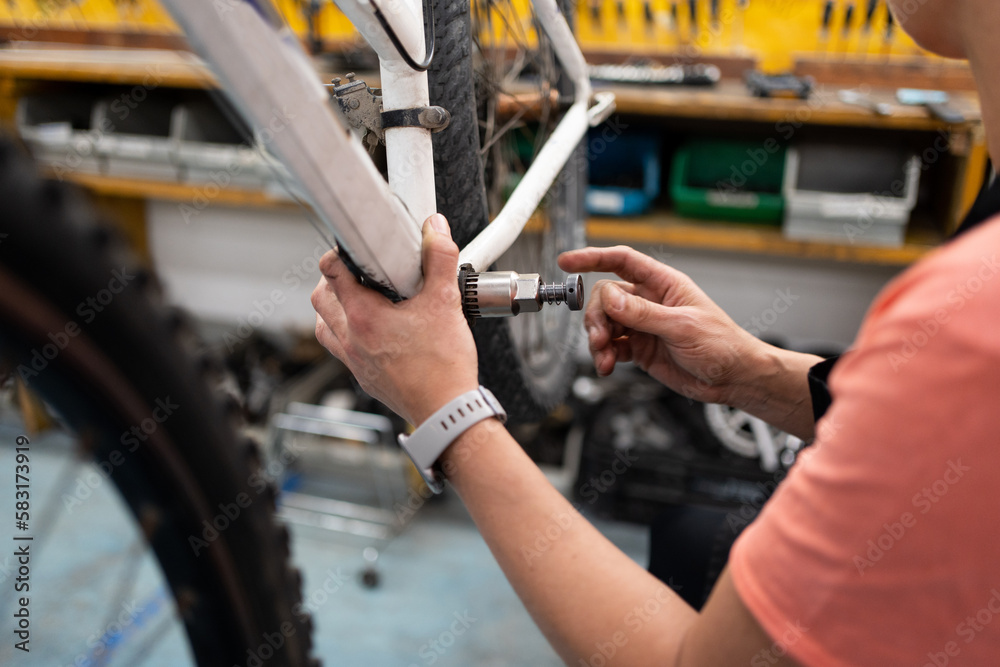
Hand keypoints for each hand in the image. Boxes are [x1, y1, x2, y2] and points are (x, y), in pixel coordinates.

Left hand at [312, 214, 478, 424]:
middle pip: (321, 297)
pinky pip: (340, 349)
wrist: (447, 411)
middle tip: (358, 271)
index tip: (356, 248)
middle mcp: (351, 339)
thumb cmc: (444, 366)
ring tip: (360, 299)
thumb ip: (439, 259)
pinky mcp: (364, 377)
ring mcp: (354, 361)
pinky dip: (346, 334)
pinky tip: (371, 331)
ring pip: (324, 326)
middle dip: (333, 279)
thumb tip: (436, 229)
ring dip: (335, 308)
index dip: (341, 252)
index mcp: (364, 317)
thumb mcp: (446, 303)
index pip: (331, 271)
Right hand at [558, 245, 767, 406]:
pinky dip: (604, 355)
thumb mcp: (682, 327)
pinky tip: (608, 365)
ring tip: (604, 357)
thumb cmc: (722, 345)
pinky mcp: (639, 348)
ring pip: (605, 323)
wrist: (733, 378)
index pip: (623, 261)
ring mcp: (643, 325)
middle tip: (599, 337)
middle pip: (606, 297)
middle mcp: (650, 301)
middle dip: (597, 316)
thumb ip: (643, 314)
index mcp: (664, 284)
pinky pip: (611, 346)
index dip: (593, 257)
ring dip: (598, 340)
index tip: (568, 261)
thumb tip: (610, 299)